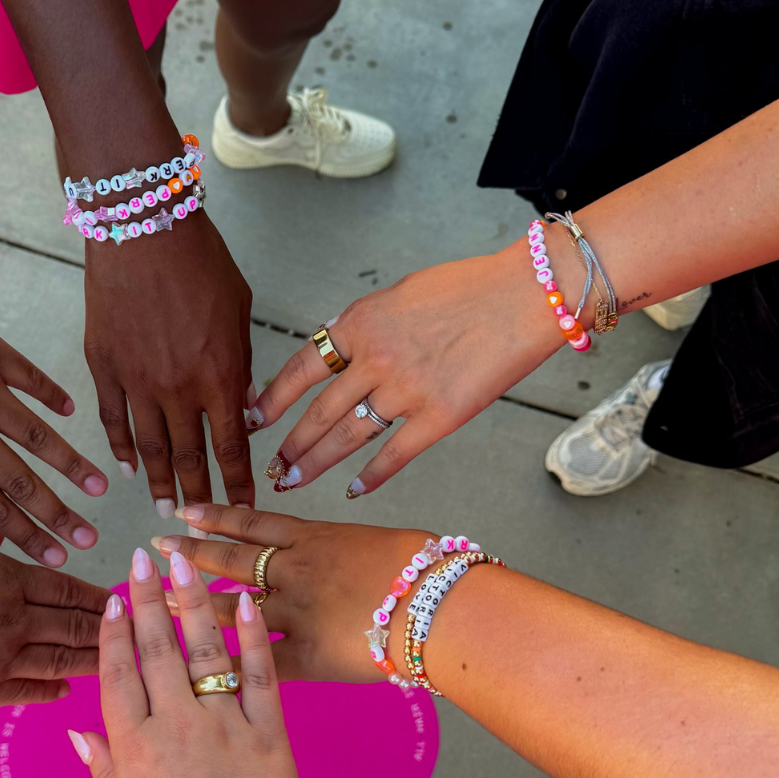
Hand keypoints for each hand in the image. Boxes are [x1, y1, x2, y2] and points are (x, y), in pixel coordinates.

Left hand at [0, 273, 108, 566]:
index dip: (27, 534)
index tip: (56, 556)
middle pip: (22, 480)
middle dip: (60, 514)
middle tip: (91, 538)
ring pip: (38, 434)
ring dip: (72, 462)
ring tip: (101, 484)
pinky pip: (29, 376)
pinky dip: (52, 394)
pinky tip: (71, 410)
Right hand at [0, 527, 109, 711]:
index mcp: (1, 576)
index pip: (64, 587)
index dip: (96, 595)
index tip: (120, 597)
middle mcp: (8, 618)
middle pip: (73, 624)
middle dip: (108, 628)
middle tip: (136, 633)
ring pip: (58, 661)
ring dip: (91, 661)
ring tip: (117, 662)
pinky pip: (25, 692)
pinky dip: (50, 690)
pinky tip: (67, 691)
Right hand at [74, 545, 301, 777]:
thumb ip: (101, 771)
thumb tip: (77, 732)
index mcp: (133, 748)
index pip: (117, 675)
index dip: (112, 633)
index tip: (111, 598)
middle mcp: (174, 725)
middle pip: (156, 649)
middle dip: (147, 599)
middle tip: (140, 558)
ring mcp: (224, 725)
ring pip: (203, 651)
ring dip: (192, 602)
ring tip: (183, 563)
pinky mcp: (269, 734)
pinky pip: (259, 674)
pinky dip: (251, 637)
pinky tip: (244, 602)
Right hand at [84, 212, 256, 515]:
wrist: (142, 229)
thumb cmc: (200, 261)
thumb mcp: (238, 311)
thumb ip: (240, 364)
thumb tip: (242, 405)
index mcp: (219, 375)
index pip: (231, 446)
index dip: (239, 481)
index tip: (246, 505)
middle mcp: (177, 388)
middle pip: (190, 455)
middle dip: (198, 491)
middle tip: (199, 516)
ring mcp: (136, 381)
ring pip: (149, 446)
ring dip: (158, 480)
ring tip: (162, 505)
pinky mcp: (104, 367)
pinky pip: (112, 420)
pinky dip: (120, 448)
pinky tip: (126, 468)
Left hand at [149, 506, 441, 684]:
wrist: (440, 605)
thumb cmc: (428, 567)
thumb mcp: (384, 540)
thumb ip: (352, 548)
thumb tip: (348, 553)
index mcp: (316, 538)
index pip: (254, 523)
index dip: (216, 516)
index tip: (185, 511)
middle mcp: (296, 570)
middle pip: (232, 560)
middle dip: (192, 554)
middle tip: (157, 548)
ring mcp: (297, 613)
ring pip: (234, 609)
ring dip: (197, 607)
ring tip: (164, 605)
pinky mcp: (308, 655)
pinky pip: (259, 663)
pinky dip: (230, 667)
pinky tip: (201, 673)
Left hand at [251, 240, 560, 497]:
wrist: (525, 294)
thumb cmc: (467, 287)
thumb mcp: (397, 294)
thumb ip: (363, 325)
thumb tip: (337, 347)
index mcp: (358, 323)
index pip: (300, 370)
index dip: (271, 399)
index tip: (253, 419)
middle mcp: (374, 360)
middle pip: (317, 412)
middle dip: (289, 444)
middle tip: (272, 467)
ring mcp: (406, 392)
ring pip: (346, 438)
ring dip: (316, 464)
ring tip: (294, 481)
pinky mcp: (440, 417)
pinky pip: (394, 455)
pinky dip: (369, 476)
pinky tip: (353, 490)